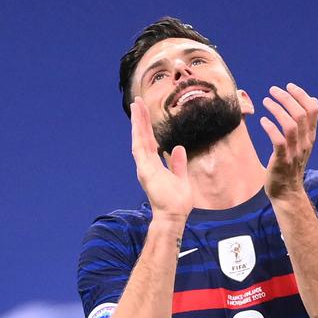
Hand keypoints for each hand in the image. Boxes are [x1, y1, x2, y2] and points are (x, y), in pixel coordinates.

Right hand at [130, 97, 190, 219]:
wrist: (174, 215)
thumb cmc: (177, 201)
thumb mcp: (181, 177)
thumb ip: (178, 163)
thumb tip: (177, 148)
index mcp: (154, 164)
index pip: (149, 141)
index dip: (146, 126)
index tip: (144, 111)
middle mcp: (146, 163)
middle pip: (142, 137)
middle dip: (139, 119)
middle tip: (137, 101)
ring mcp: (144, 166)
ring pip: (139, 139)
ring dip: (137, 123)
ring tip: (136, 106)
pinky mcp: (144, 170)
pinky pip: (139, 149)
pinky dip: (138, 136)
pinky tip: (136, 124)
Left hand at [259, 83, 317, 199]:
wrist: (287, 193)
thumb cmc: (291, 165)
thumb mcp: (302, 143)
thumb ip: (307, 124)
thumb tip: (314, 100)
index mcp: (310, 137)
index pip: (312, 110)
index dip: (302, 95)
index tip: (289, 86)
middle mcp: (305, 143)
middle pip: (301, 114)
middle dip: (287, 98)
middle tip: (272, 90)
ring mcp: (295, 152)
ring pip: (291, 125)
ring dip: (278, 110)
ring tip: (265, 101)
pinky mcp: (282, 160)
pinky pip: (279, 141)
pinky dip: (271, 128)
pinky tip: (263, 120)